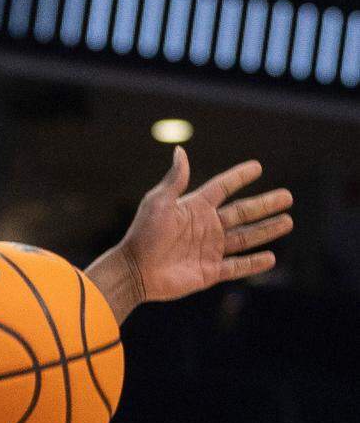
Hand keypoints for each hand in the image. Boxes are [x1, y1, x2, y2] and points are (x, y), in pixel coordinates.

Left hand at [120, 146, 292, 303]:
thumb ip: (175, 180)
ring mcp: (209, 249)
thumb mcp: (158, 203)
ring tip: (288, 221)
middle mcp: (205, 227)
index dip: (239, 177)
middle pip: (242, 213)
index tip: (257, 167)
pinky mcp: (209, 271)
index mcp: (194, 208)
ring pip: (245, 238)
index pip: (222, 187)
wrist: (134, 270)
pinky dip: (254, 263)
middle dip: (265, 205)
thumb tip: (180, 150)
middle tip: (287, 196)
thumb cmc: (143, 234)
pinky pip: (237, 266)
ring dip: (266, 230)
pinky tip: (271, 257)